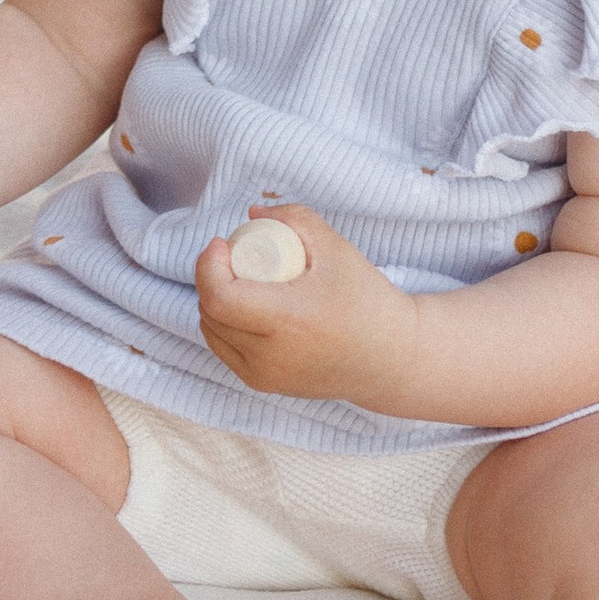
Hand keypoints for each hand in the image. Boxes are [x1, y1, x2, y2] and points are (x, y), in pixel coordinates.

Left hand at [193, 202, 416, 403]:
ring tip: (237, 279)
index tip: (223, 244)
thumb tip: (252, 214)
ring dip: (213, 300)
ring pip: (212, 330)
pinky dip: (222, 324)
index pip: (219, 297)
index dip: (208, 266)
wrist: (390, 359)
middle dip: (211, 276)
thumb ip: (294, 218)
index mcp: (289, 321)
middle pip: (211, 310)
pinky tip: (238, 305)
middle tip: (233, 256)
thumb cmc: (366, 300)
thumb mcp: (336, 248)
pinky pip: (224, 348)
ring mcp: (265, 376)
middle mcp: (272, 356)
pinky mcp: (263, 385)